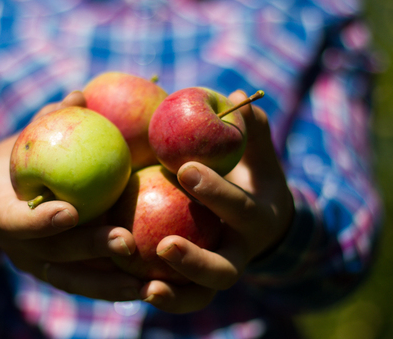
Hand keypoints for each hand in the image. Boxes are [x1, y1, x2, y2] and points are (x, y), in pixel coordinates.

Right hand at [0, 92, 143, 301]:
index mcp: (0, 213)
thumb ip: (46, 122)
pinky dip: (115, 289)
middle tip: (125, 241)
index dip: (39, 220)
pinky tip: (149, 290)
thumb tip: (79, 95)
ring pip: (72, 280)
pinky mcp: (56, 274)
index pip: (15, 221)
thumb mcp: (22, 142)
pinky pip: (87, 285)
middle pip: (53, 255)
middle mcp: (17, 247)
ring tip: (147, 285)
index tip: (69, 211)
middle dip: (89, 249)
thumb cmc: (12, 162)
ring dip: (109, 284)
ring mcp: (36, 265)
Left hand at [140, 90, 294, 312]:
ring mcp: (218, 272)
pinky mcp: (198, 283)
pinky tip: (129, 289)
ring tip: (145, 289)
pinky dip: (160, 297)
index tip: (185, 169)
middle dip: (196, 260)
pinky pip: (179, 297)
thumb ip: (251, 128)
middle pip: (224, 270)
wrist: (263, 221)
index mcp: (256, 218)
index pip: (238, 208)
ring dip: (175, 295)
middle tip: (164, 245)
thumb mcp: (258, 154)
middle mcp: (240, 253)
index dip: (215, 191)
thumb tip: (238, 95)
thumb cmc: (252, 177)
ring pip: (201, 295)